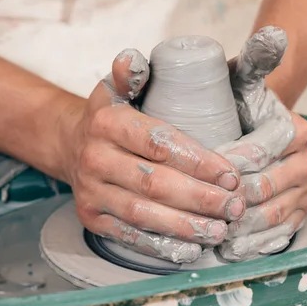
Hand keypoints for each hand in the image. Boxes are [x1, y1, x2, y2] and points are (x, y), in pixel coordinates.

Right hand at [60, 50, 244, 263]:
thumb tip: (131, 57)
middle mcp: (94, 157)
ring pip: (143, 214)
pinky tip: (191, 248)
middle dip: (200, 198)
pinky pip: (128, 235)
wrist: (71, 143)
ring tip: (220, 229)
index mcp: (108, 121)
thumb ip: (132, 72)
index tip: (231, 174)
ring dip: (186, 226)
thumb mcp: (119, 87)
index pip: (159, 143)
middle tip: (234, 206)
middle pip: (155, 183)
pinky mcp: (90, 218)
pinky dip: (162, 245)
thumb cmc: (112, 114)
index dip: (198, 162)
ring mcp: (90, 191)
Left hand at [217, 27, 306, 261]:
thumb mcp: (240, 79)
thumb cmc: (238, 103)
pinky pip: (280, 234)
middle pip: (267, 186)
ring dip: (241, 227)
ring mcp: (305, 190)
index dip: (229, 162)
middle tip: (198, 207)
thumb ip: (250, 59)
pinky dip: (254, 245)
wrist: (259, 127)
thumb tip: (272, 35)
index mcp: (295, 128)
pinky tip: (229, 248)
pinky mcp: (300, 213)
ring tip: (209, 232)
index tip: (199, 169)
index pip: (261, 149)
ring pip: (273, 215)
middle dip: (231, 199)